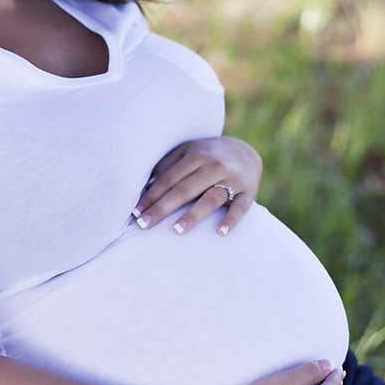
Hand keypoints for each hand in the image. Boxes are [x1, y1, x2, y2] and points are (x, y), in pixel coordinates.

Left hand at [131, 135, 262, 236]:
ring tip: (176, 230)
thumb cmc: (207, 156)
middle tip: (144, 225)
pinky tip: (220, 232)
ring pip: (211, 198)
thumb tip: (144, 186)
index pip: (169, 179)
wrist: (245, 151)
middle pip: (184, 190)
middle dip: (162, 208)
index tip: (135, 212)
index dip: (151, 196)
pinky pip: (240, 208)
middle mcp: (214, 166)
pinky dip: (231, 219)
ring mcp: (233, 180)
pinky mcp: (248, 193)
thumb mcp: (187, 152)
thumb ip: (167, 165)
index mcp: (197, 155)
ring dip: (193, 214)